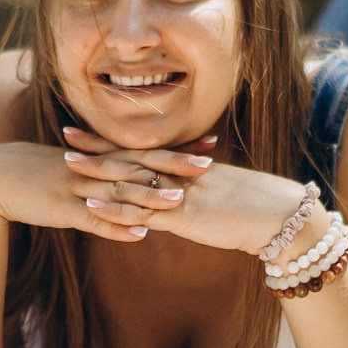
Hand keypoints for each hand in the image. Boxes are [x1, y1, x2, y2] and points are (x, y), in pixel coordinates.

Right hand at [0, 136, 199, 243]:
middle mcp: (93, 169)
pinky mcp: (62, 209)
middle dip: (173, 167)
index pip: (145, 151)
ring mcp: (78, 188)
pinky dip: (117, 226)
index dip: (177, 149)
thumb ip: (104, 171)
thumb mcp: (75, 167)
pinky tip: (139, 234)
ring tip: (179, 201)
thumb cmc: (37, 173)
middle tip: (207, 166)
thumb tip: (131, 175)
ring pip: (120, 193)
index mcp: (100, 158)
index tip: (210, 145)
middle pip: (139, 167)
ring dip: (150, 197)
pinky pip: (94, 219)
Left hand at [83, 150, 316, 257]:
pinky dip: (116, 209)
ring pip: (132, 180)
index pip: (144, 148)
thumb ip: (195, 191)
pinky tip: (93, 205)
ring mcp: (180, 194)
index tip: (89, 130)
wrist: (280, 216)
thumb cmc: (254, 207)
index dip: (114, 139)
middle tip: (66, 135)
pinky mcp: (183, 217)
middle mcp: (180, 174)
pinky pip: (143, 212)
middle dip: (97, 147)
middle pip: (132, 156)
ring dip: (99, 172)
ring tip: (68, 165)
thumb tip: (176, 196)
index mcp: (187, 166)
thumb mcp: (219, 194)